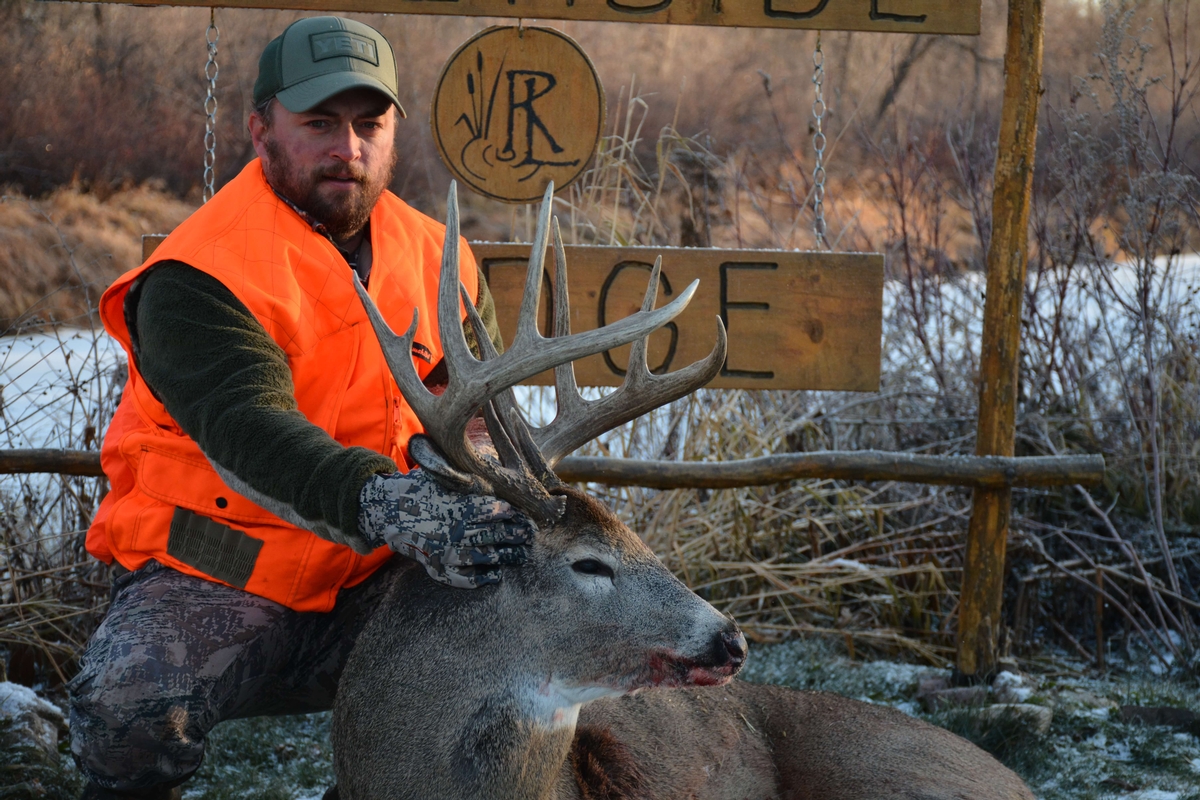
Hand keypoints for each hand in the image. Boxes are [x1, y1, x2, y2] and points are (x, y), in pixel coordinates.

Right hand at [357, 470, 533, 587]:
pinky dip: (482, 578)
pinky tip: (496, 574)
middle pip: (495, 534)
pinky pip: (464, 578)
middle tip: (531, 535)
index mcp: (458, 507)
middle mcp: (455, 532)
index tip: (524, 514)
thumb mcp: (441, 476)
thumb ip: (465, 478)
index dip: (512, 513)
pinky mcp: (439, 568)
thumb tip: (492, 470)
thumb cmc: (419, 489)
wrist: (389, 511)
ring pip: (486, 556)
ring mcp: (448, 553)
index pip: (494, 511)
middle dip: (516, 534)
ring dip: (507, 556)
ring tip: (523, 554)